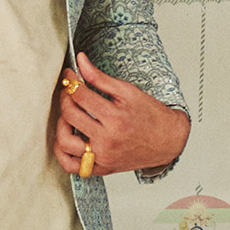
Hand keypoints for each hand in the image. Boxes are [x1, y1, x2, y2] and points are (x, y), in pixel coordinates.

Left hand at [53, 52, 189, 177]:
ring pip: (64, 143)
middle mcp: (107, 139)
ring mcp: (103, 156)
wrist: (169, 140)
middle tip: (69, 92)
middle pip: (70, 116)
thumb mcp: (128, 92)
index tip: (70, 75)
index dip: (71, 82)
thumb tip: (80, 61)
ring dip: (60, 125)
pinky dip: (63, 153)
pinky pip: (71, 166)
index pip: (81, 96)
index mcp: (116, 117)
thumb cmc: (151, 115)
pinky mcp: (102, 168)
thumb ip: (100, 78)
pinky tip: (67, 139)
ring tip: (67, 116)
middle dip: (65, 99)